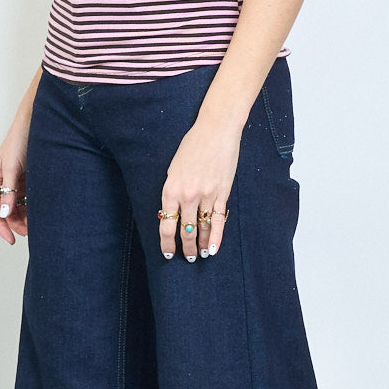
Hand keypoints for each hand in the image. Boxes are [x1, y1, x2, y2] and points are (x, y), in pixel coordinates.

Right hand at [0, 123, 28, 244]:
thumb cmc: (19, 139)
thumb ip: (8, 190)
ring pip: (17, 206)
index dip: (1, 227)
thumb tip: (5, 212)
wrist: (35, 123)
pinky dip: (32, 205)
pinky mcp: (25, 179)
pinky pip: (26, 198)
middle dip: (16, 223)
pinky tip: (40, 209)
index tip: (12, 239)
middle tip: (30, 231)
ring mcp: (13, 181)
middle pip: (5, 211)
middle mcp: (1, 183)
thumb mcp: (12, 166)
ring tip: (38, 222)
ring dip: (25, 216)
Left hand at [159, 118, 240, 262]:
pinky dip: (215, 236)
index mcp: (171, 188)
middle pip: (184, 230)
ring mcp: (206, 195)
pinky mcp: (222, 193)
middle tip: (186, 258)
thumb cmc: (193, 145)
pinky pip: (218, 220)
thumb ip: (173, 189)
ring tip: (199, 255)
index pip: (166, 224)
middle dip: (185, 248)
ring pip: (201, 228)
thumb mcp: (174, 167)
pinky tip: (213, 249)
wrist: (215, 130)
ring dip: (199, 244)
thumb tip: (172, 210)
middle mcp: (187, 195)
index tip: (167, 253)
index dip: (166, 243)